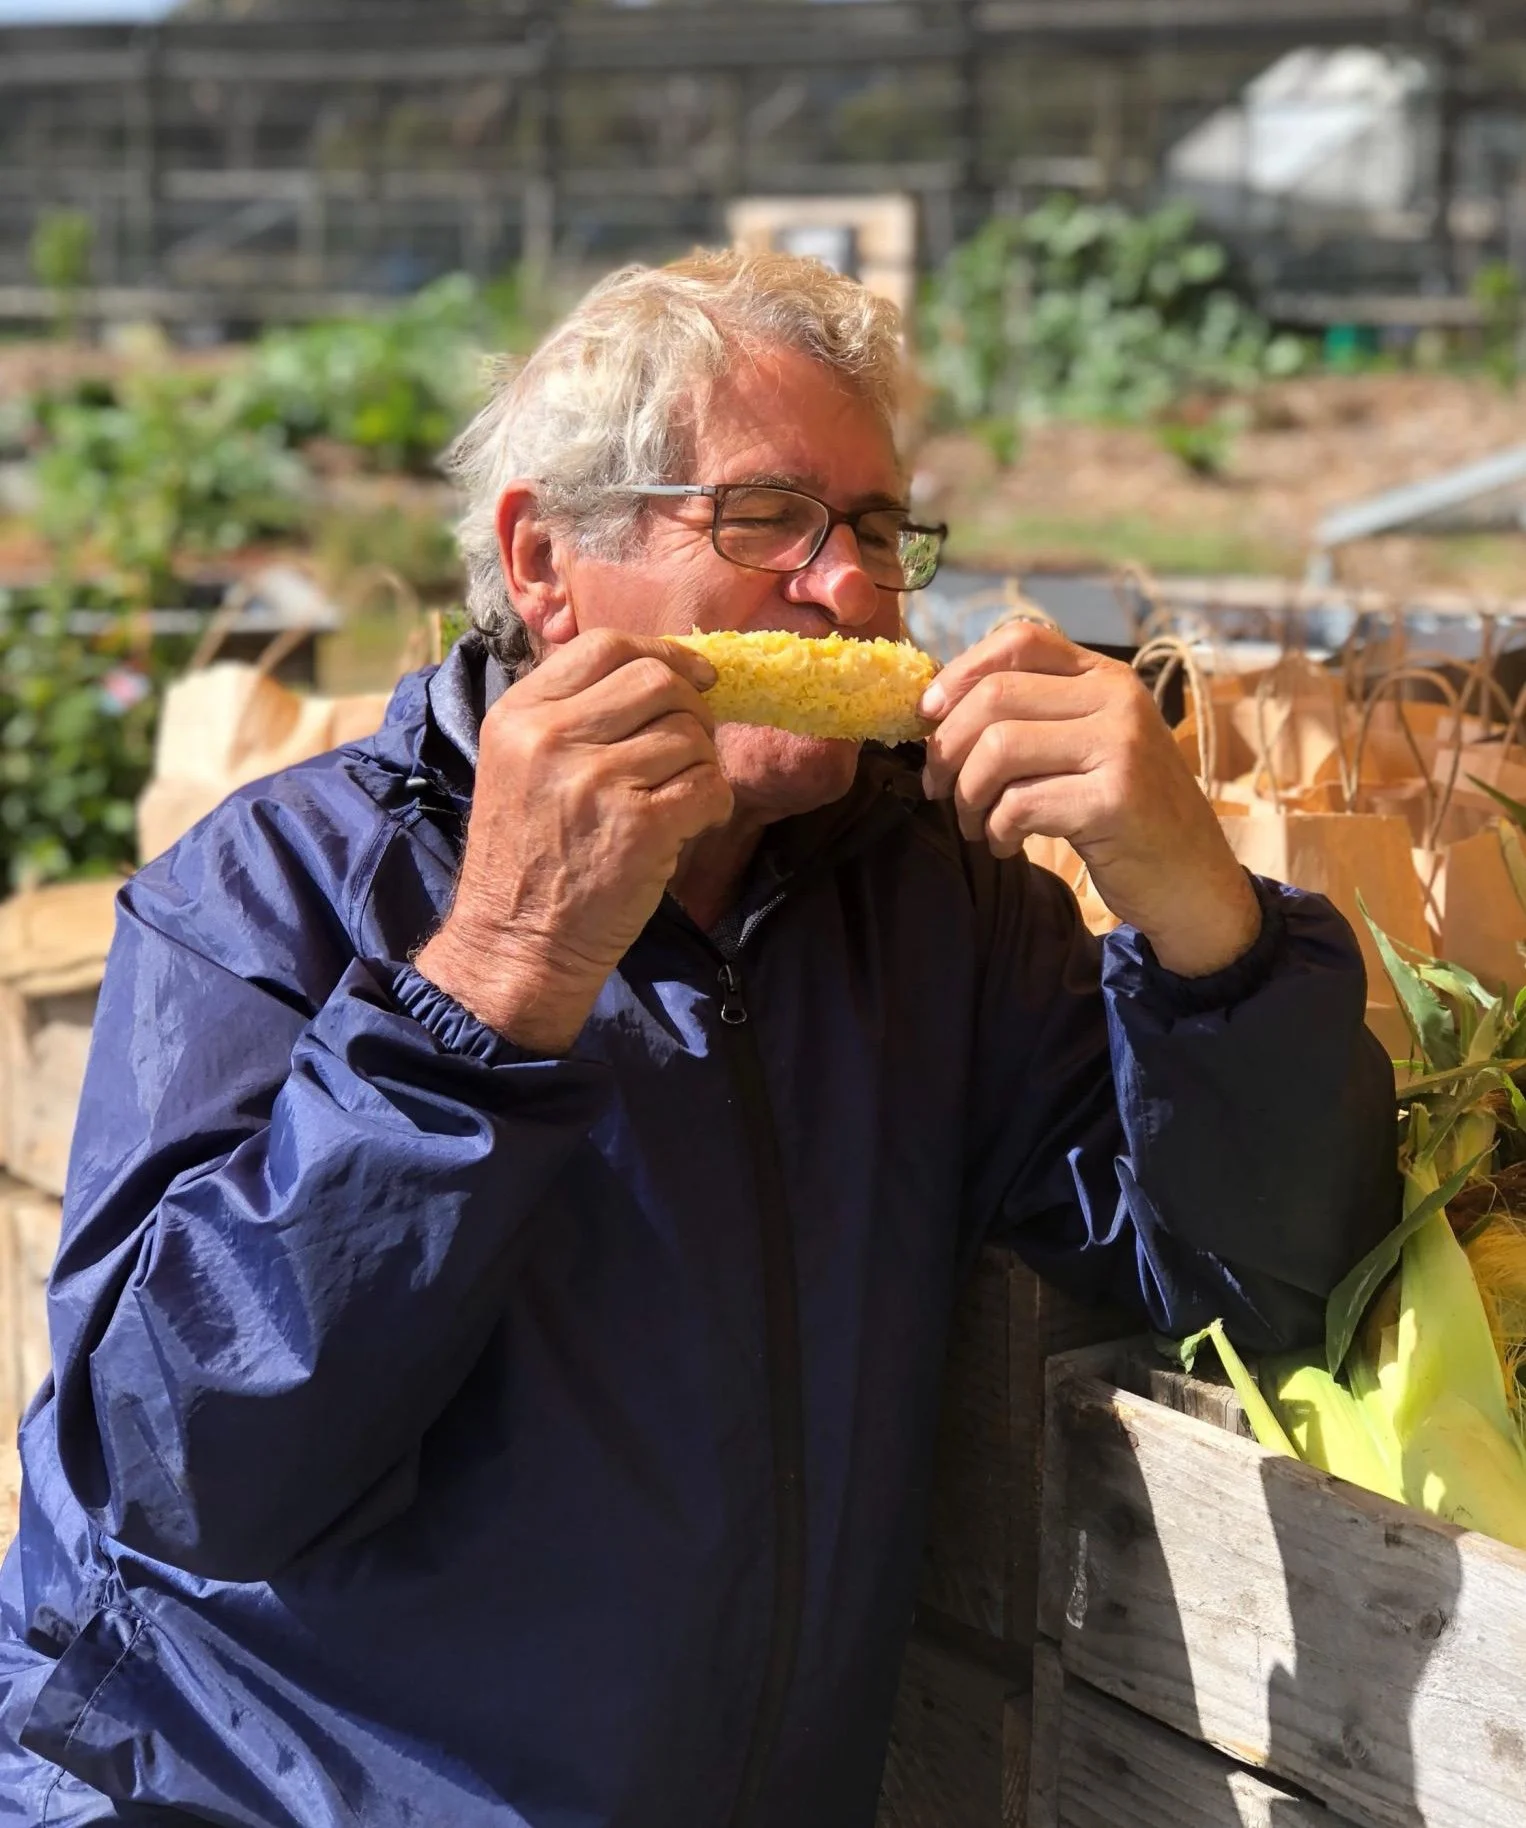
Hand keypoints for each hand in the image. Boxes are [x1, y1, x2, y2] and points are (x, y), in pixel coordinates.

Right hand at [416, 630, 732, 1051]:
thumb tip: (663, 670)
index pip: (606, 645)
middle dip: (692, 710)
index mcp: (520, 714)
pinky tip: (689, 825)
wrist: (515, 944)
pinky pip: (709, 786)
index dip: (665, 653)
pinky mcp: (638, 826)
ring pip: (691, 735)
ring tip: (678, 798)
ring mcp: (596, 780)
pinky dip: (714, 804)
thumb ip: (573, 714)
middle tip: (689, 747)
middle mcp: (551, 738)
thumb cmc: (528, 856)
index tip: (694, 676)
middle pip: (659, 681)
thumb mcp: (519, 764)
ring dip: (702, 764)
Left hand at [919, 621, 1260, 976]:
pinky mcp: (1115, 800)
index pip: (1020, 640)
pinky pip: (1020, 804)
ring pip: (999, 748)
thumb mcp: (1089, 748)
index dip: (959, 673)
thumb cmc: (1126, 816)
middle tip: (939, 789)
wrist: (1193, 881)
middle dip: (947, 747)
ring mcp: (1121, 747)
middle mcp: (1118, 701)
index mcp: (1106, 678)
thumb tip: (938, 708)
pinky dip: (996, 830)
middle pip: (995, 696)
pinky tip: (1006, 845)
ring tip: (974, 824)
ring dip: (968, 795)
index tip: (927, 716)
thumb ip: (1035, 718)